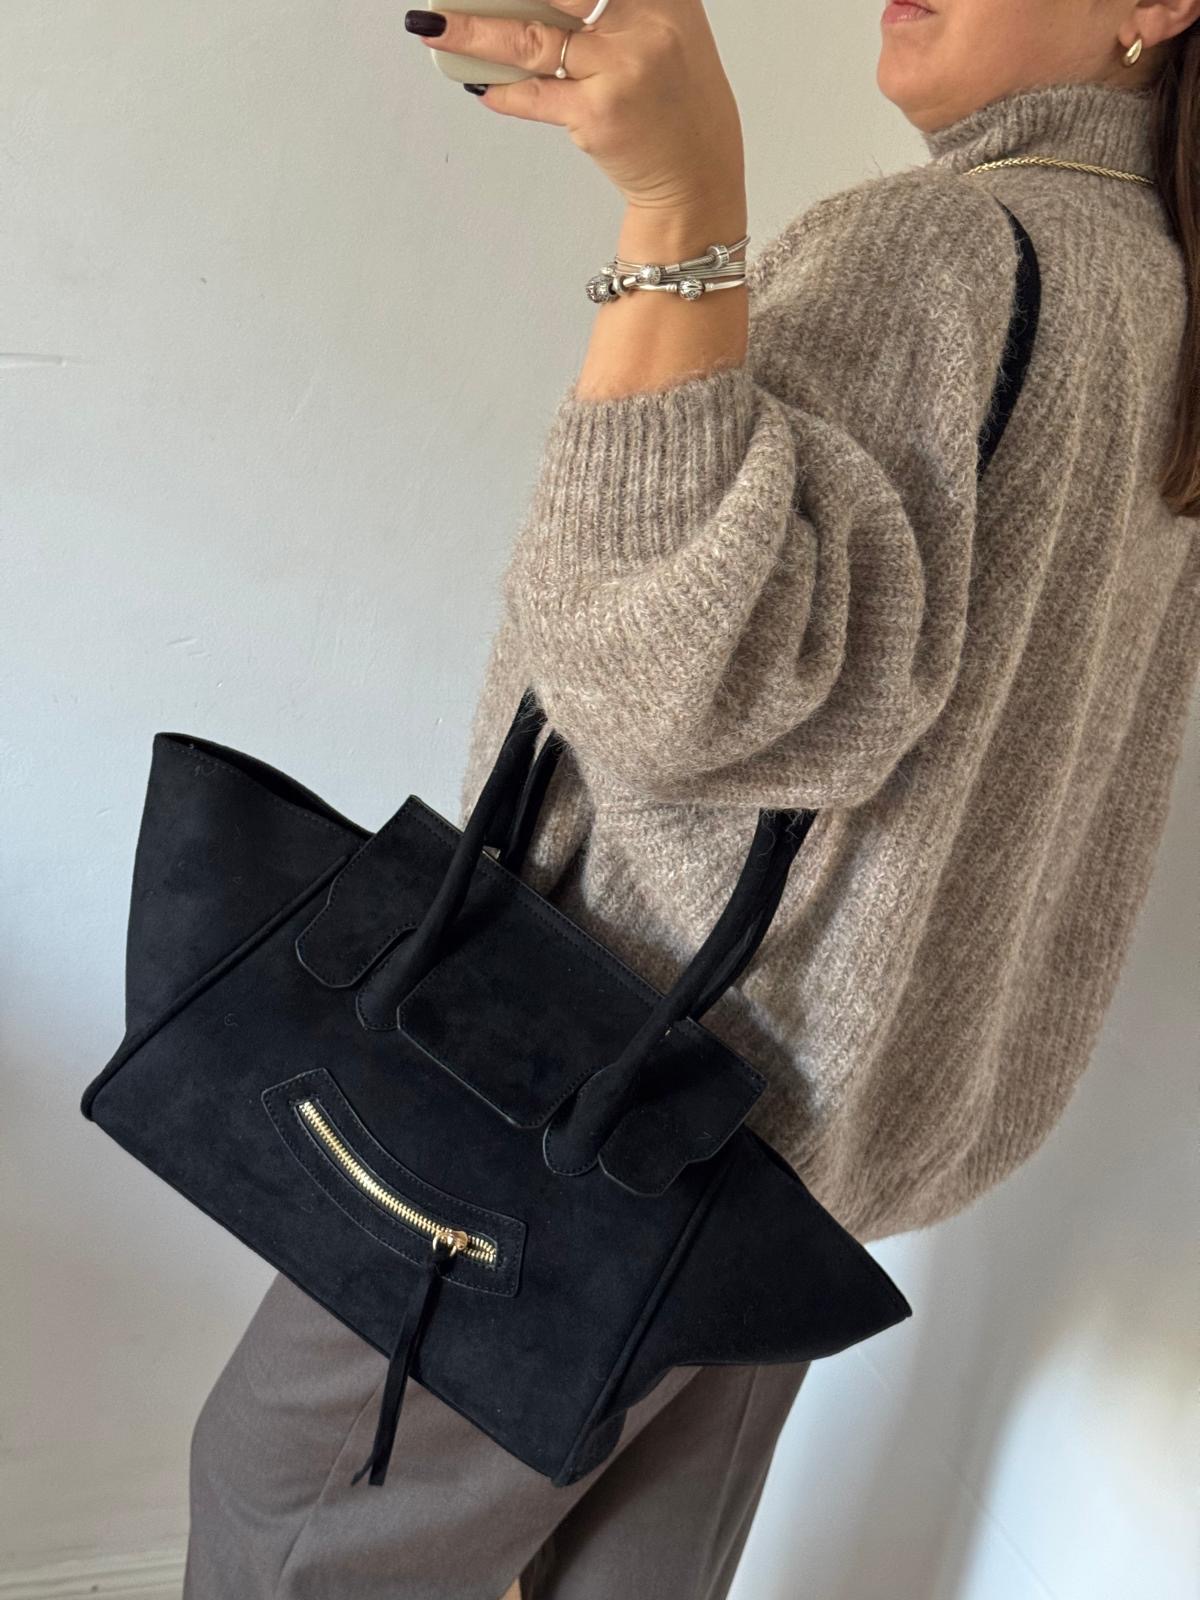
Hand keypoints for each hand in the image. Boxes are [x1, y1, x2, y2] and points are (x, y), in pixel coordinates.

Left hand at [403, 0, 746, 216]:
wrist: (696, 175)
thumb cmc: (673, 101)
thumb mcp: (663, 31)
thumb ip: (615, 6)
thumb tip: (531, 1)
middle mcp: (647, 26)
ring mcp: (621, 71)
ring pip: (530, 40)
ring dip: (473, 33)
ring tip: (434, 27)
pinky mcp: (598, 116)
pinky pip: (533, 95)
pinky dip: (502, 90)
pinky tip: (481, 85)